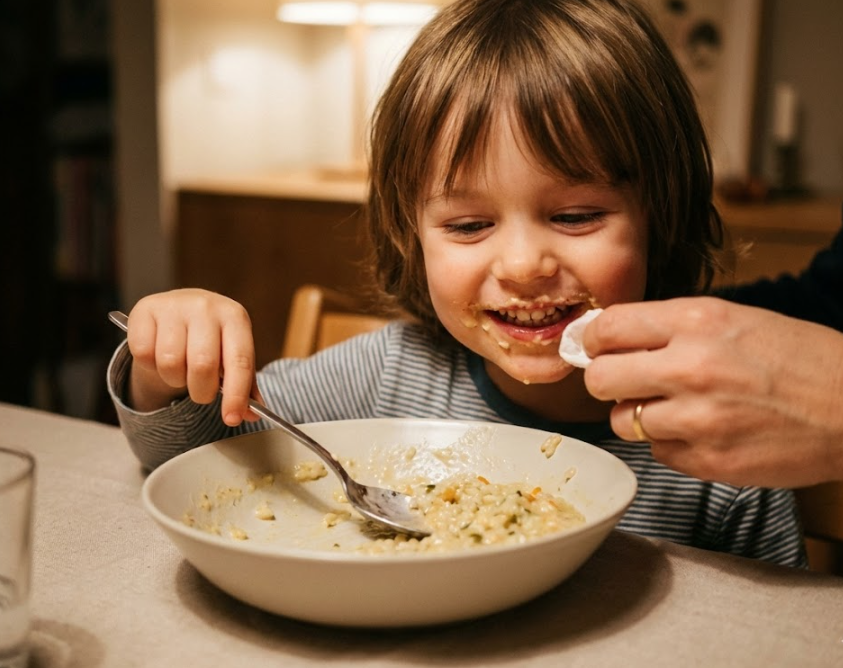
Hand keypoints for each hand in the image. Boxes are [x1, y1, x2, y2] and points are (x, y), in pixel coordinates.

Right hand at [126, 289, 260, 425]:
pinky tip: (159, 355)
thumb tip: (250, 415)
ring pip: (170, 363)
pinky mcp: (144, 309)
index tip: (232, 419)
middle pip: (202, 365)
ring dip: (174, 379)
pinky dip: (151, 366)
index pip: (240, 361)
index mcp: (235, 317)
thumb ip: (243, 384)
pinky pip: (143, 354)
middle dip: (202, 391)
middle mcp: (205, 307)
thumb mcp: (232, 353)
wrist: (181, 307)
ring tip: (181, 370)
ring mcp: (173, 305)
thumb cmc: (211, 337)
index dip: (237, 395)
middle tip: (202, 393)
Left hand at [582, 297, 842, 487]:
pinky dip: (670, 443)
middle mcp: (691, 367)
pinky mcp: (707, 460)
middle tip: (625, 382)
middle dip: (606, 381)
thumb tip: (610, 337)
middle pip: (599, 380)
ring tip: (676, 407)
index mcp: (697, 321)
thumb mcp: (735, 319)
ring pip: (622, 421)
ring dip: (638, 416)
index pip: (608, 328)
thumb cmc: (800, 359)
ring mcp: (698, 419)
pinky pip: (657, 452)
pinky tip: (703, 430)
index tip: (594, 347)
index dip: (592, 339)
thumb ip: (671, 327)